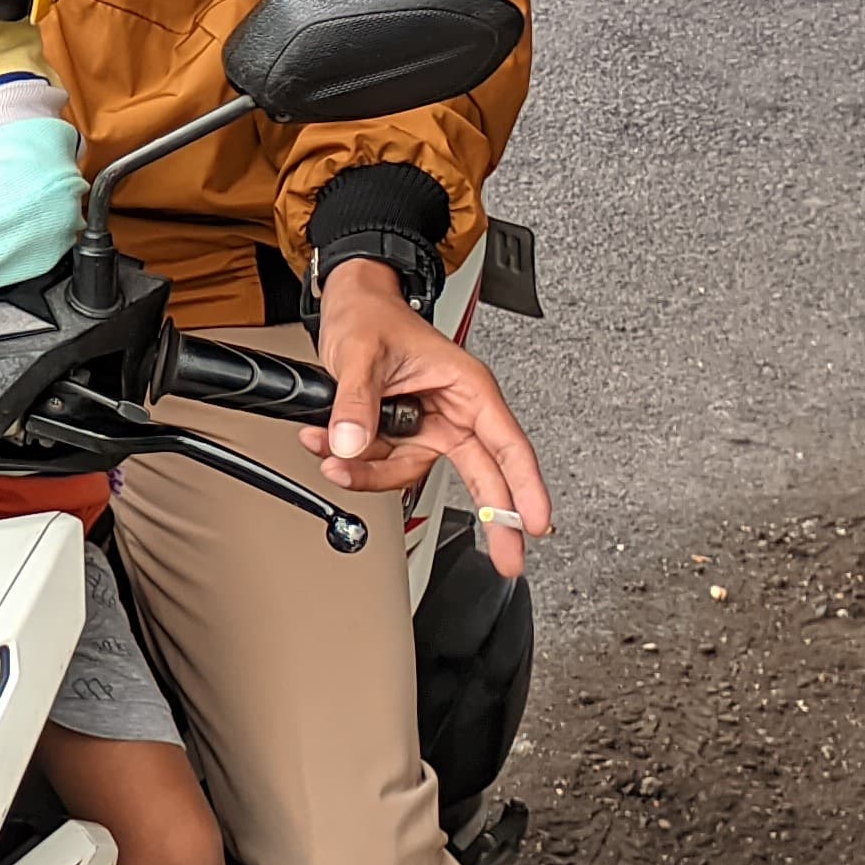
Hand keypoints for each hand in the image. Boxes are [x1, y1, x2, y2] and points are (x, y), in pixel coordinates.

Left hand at [304, 259, 554, 575]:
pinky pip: (382, 462)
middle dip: (491, 518)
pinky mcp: (401, 434)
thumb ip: (357, 402)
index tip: (537, 522)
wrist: (349, 305)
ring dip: (369, 470)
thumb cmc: (373, 316)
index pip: (507, 444)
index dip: (525, 486)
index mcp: (467, 388)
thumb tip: (351, 443)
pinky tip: (327, 441)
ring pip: (411, 472)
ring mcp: (428, 427)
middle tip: (507, 559)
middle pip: (482, 475)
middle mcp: (455, 411)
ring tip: (330, 449)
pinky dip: (353, 459)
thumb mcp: (363, 354)